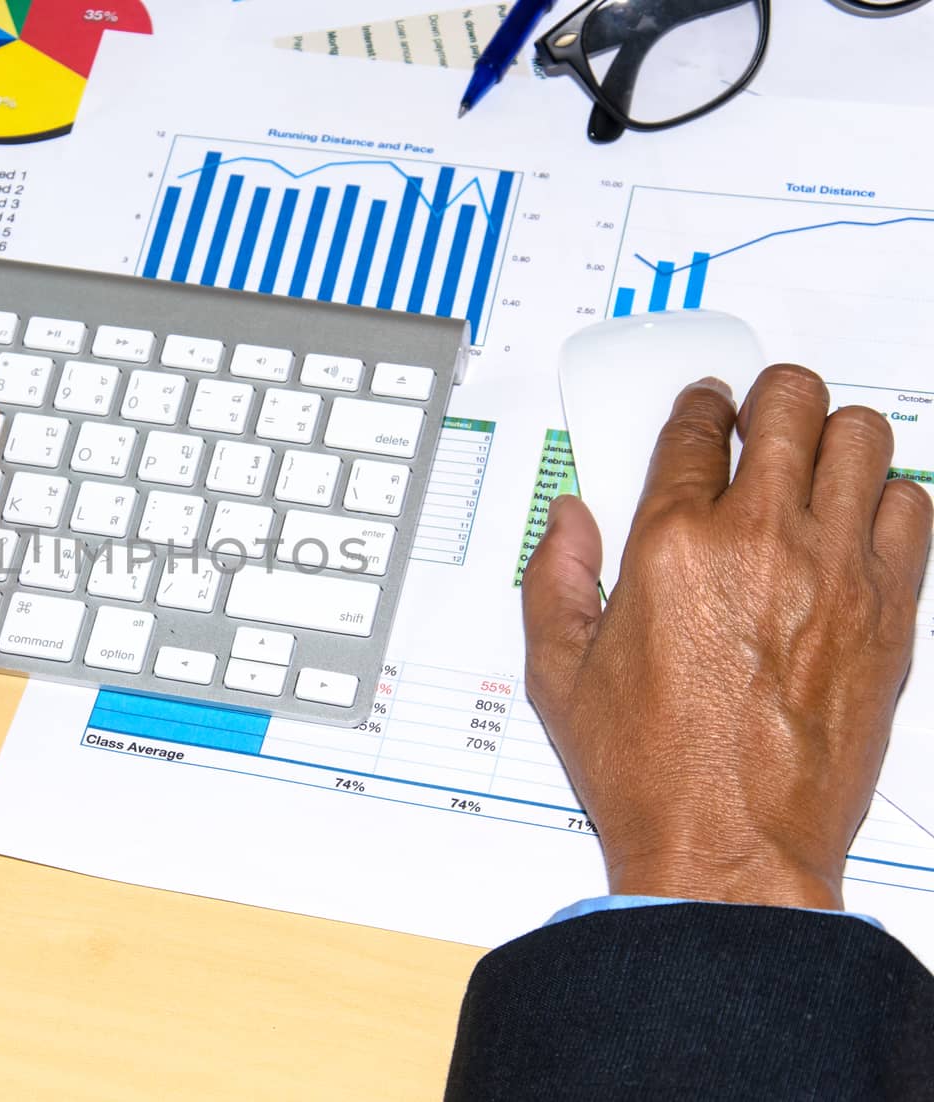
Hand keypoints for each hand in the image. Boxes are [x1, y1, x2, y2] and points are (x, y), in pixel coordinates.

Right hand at [522, 364, 930, 908]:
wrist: (733, 847)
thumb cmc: (654, 772)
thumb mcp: (558, 673)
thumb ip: (555, 579)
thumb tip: (570, 520)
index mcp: (671, 549)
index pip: (694, 431)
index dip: (697, 406)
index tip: (702, 407)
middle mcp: (760, 544)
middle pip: (788, 404)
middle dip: (770, 395)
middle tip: (761, 415)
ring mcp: (836, 573)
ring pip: (862, 437)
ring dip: (832, 434)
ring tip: (813, 458)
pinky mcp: (888, 611)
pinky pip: (913, 505)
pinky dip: (888, 496)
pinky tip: (856, 519)